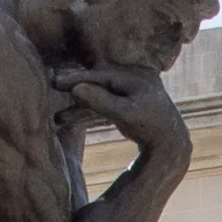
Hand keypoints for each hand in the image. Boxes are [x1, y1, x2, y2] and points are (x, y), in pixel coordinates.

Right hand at [53, 64, 188, 156]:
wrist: (172, 145)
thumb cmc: (151, 128)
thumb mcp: (125, 116)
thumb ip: (101, 101)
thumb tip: (76, 89)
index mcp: (133, 78)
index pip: (99, 77)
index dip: (76, 79)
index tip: (55, 82)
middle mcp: (131, 81)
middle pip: (96, 84)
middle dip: (74, 89)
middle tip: (50, 86)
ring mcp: (129, 93)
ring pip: (98, 97)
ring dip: (78, 108)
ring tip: (57, 120)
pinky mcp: (127, 106)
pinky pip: (103, 108)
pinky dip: (88, 114)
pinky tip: (68, 122)